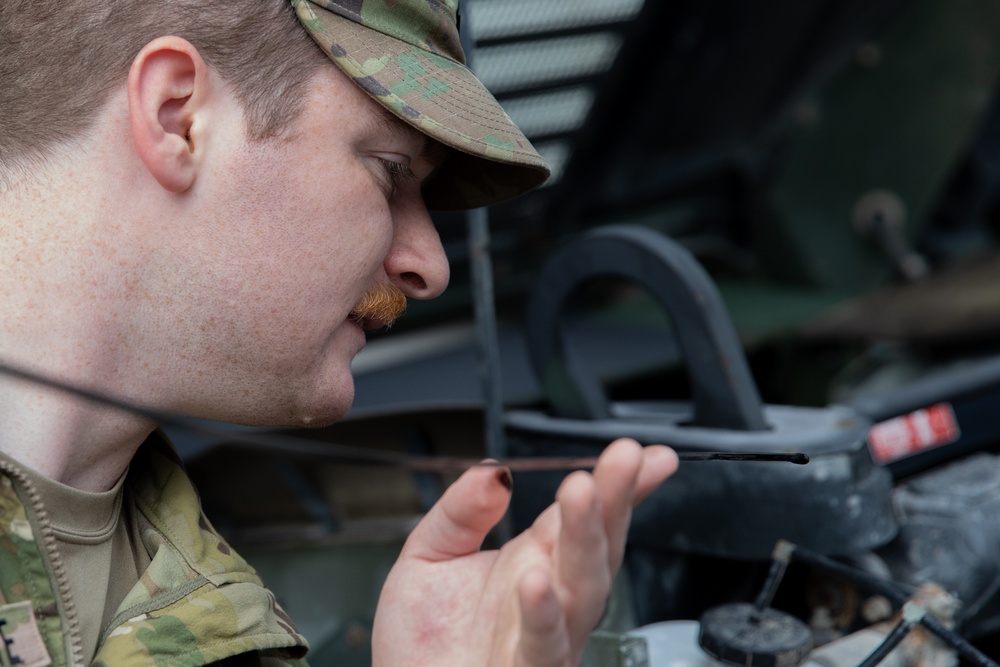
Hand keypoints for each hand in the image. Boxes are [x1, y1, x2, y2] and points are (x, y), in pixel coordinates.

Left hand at [371, 438, 677, 665]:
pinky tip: (537, 580)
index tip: (644, 454)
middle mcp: (550, 594)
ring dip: (585, 539)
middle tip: (623, 457)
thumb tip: (493, 472)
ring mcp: (545, 635)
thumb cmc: (424, 641)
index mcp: (534, 558)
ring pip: (581, 588)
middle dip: (613, 497)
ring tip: (582, 492)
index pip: (584, 514)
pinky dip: (543, 613)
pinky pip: (543, 643)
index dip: (618, 484)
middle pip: (594, 543)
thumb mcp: (431, 555)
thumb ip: (461, 510)